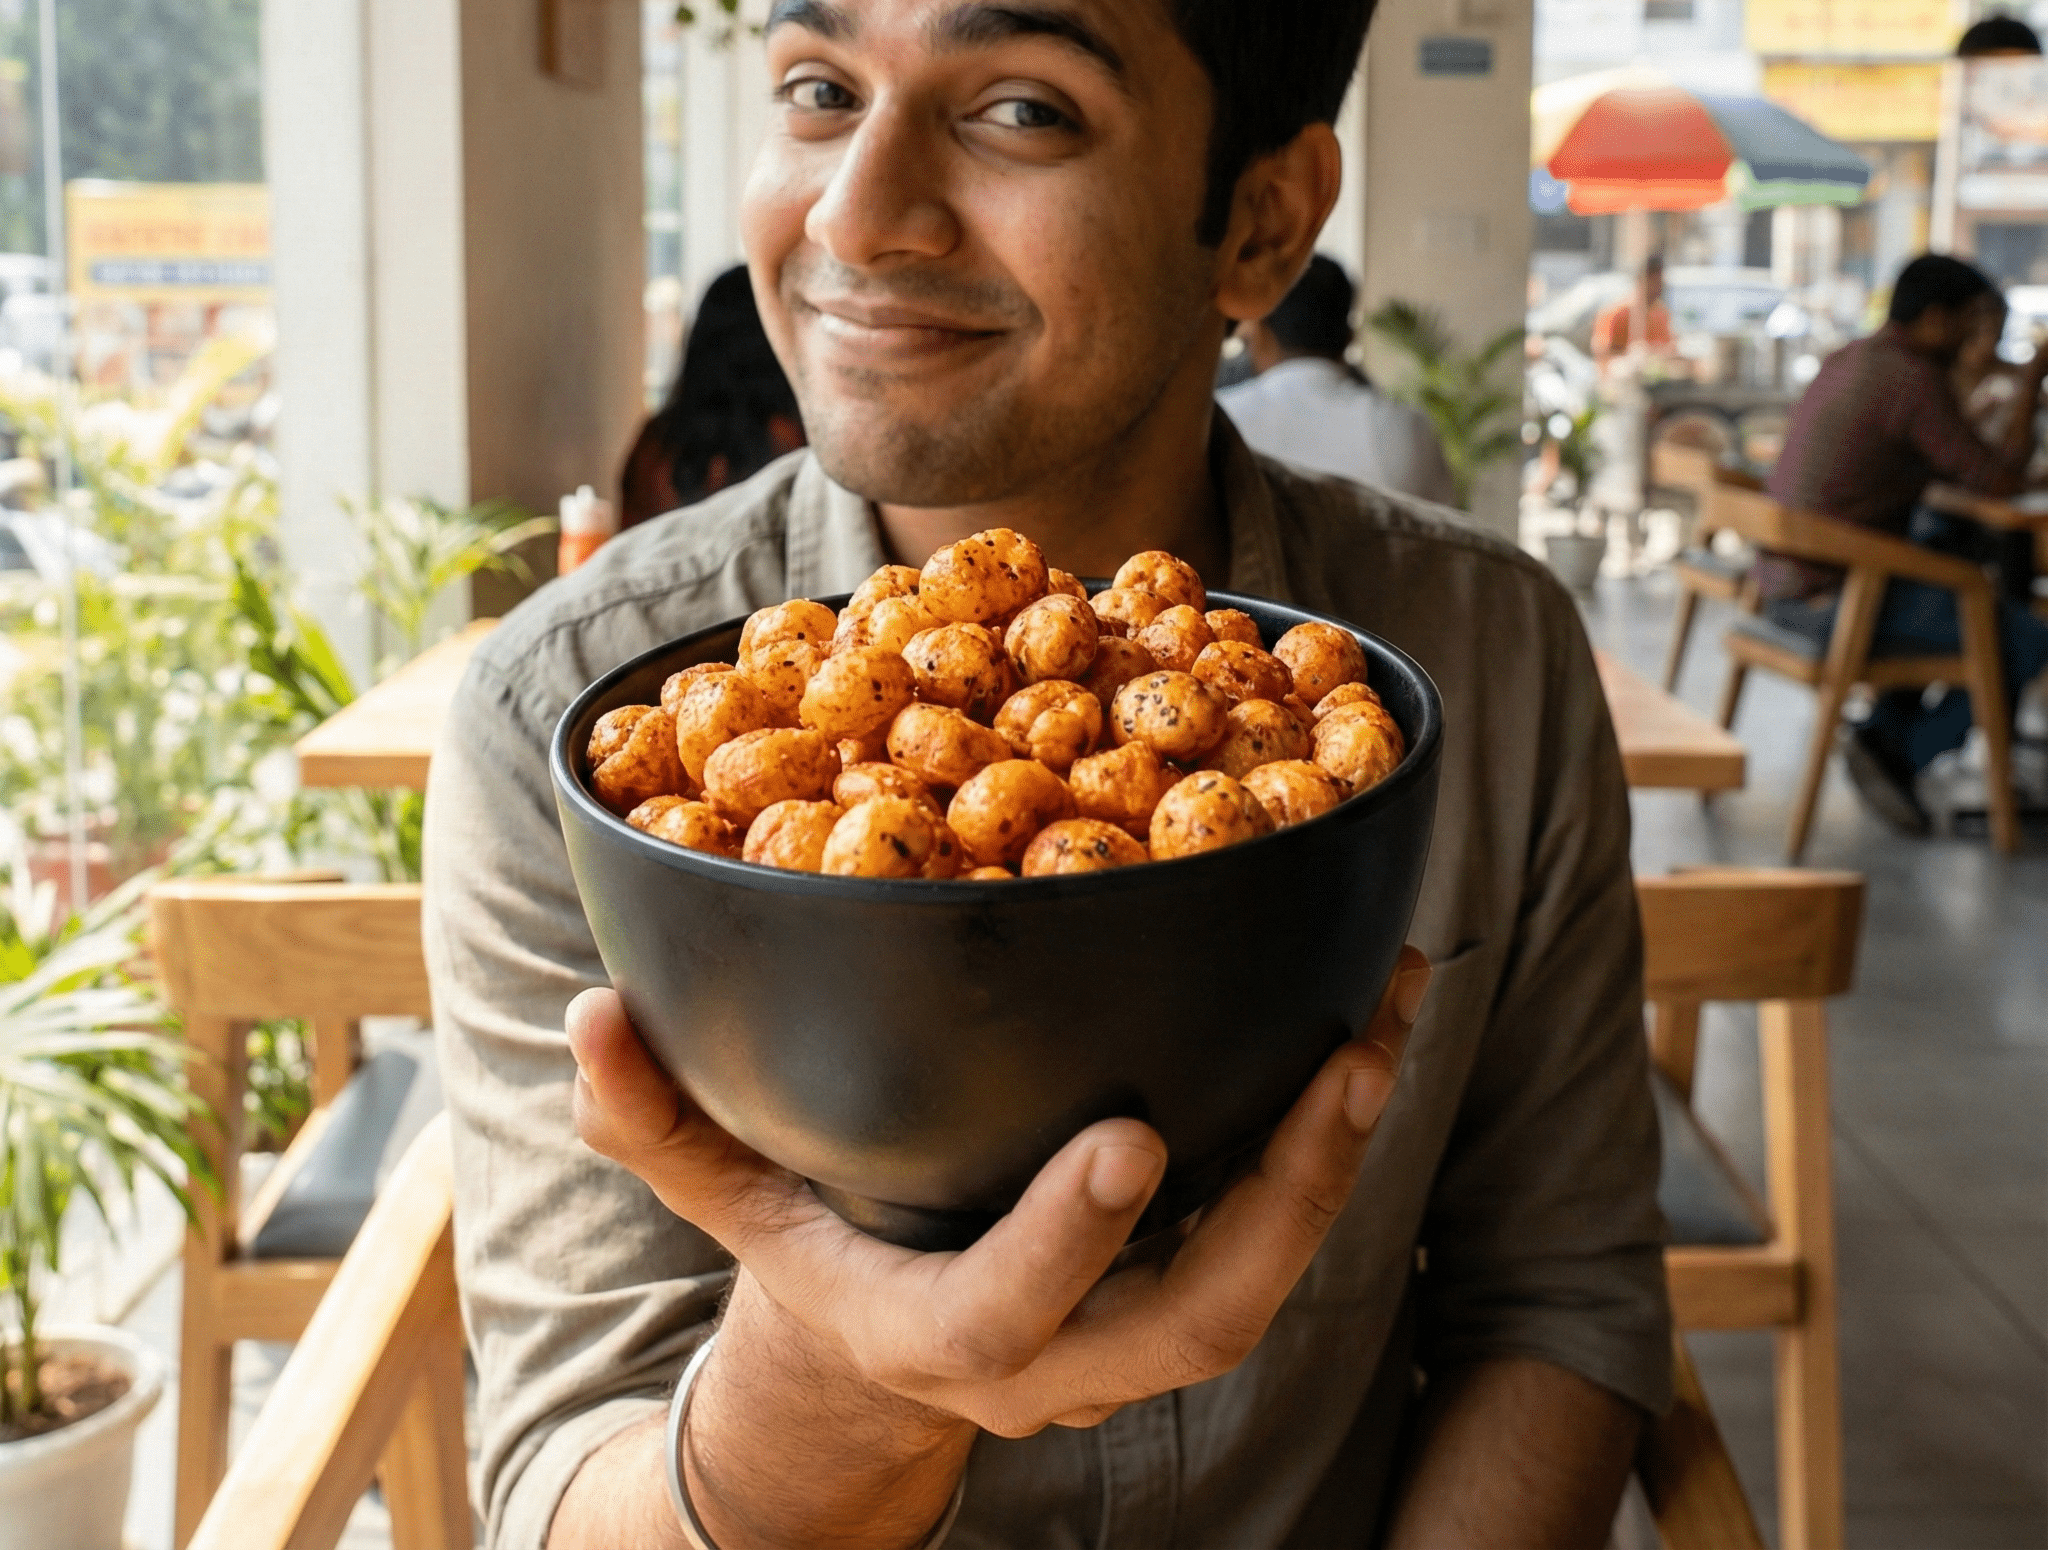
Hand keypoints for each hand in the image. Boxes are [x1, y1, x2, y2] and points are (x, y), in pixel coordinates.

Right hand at [567, 947, 1429, 1444]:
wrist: (881, 1361)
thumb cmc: (805, 1257)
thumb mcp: (722, 1195)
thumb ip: (654, 1118)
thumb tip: (587, 1013)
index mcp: (936, 1329)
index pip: (1008, 1310)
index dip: (1069, 1237)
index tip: (1130, 1135)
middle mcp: (1060, 1352)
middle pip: (1201, 1315)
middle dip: (1288, 1198)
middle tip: (1347, 1064)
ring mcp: (1135, 1326)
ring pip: (1267, 1272)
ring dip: (1340, 1150)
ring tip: (1385, 1010)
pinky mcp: (1181, 1272)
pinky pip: (1279, 1217)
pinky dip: (1332, 1121)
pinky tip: (1369, 1002)